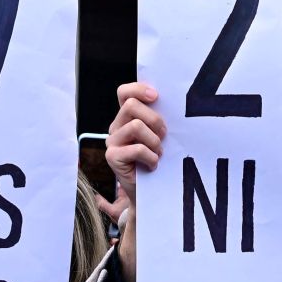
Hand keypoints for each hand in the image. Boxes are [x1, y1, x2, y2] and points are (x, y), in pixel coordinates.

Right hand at [106, 82, 163, 198]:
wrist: (148, 191)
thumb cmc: (156, 159)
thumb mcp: (157, 135)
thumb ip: (156, 119)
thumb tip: (170, 103)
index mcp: (126, 118)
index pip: (124, 93)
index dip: (138, 89)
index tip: (156, 96)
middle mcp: (116, 126)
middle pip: (131, 106)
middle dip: (154, 120)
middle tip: (163, 136)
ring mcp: (112, 141)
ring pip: (135, 126)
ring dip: (154, 141)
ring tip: (158, 153)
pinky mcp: (112, 157)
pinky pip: (137, 149)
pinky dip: (151, 157)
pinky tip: (153, 165)